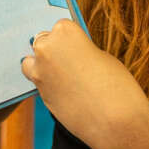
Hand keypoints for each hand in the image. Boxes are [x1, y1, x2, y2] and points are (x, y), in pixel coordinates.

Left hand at [19, 17, 148, 148]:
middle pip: (43, 42)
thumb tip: (68, 55)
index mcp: (65, 31)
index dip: (71, 38)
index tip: (79, 47)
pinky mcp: (39, 94)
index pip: (61, 27)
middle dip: (55, 51)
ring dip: (44, 67)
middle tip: (73, 64)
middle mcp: (46, 48)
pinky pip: (38, 82)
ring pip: (33, 62)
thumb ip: (80, 51)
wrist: (116, 121)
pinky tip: (65, 92)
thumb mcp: (101, 57)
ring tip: (67, 78)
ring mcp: (39, 72)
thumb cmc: (116, 85)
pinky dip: (47, 85)